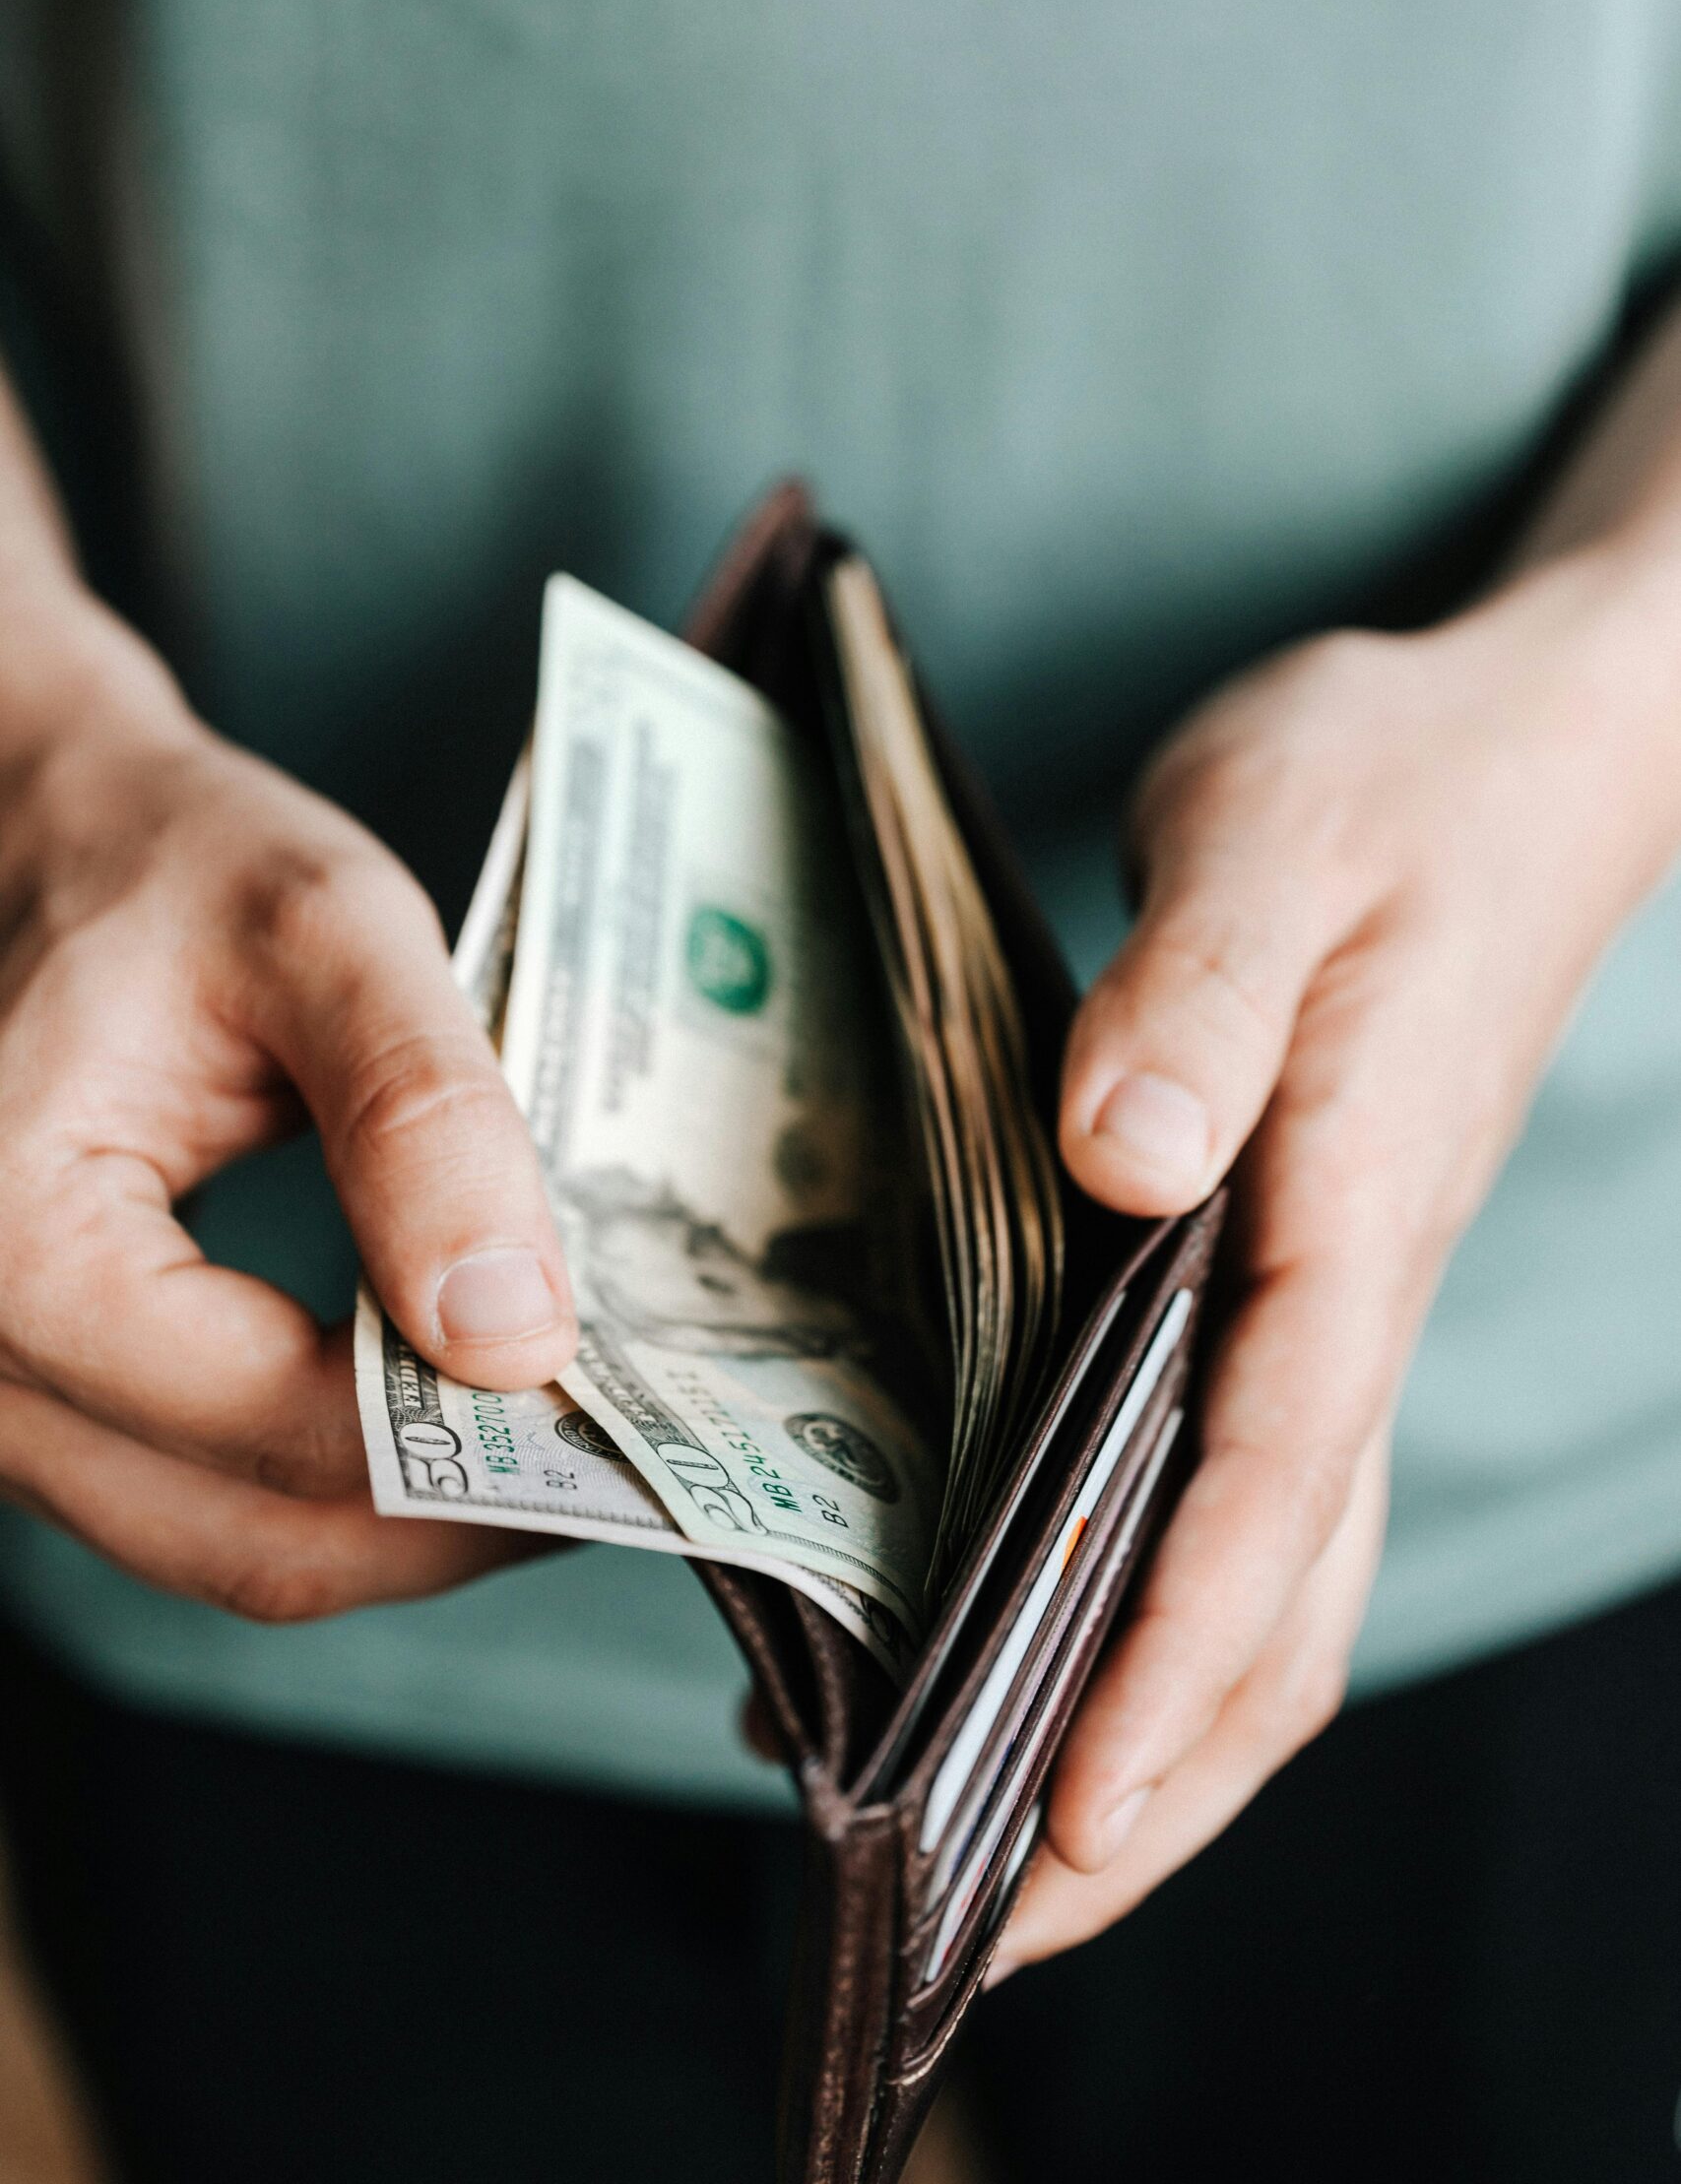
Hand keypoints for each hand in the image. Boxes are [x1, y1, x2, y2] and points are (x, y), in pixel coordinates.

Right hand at [0, 606, 573, 1619]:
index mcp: (9, 1241)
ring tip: (550, 1441)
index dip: (466, 1448)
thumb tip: (516, 1338)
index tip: (618, 1414)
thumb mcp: (323, 932)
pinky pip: (192, 1494)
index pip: (276, 1425)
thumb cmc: (168, 860)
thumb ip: (422, 1120)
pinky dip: (327, 1480)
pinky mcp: (38, 1394)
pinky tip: (440, 1414)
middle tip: (620, 1460)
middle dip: (451, 1520)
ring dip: (399, 1518)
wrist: (43, 834)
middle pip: (246, 1538)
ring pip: (220, 1542)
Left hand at [992, 548, 1680, 1975]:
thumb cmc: (1391, 778)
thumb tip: (1125, 1153)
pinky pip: (1251, 1487)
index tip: (1065, 1816)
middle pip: (1289, 1598)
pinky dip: (1164, 1599)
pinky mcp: (1304, 1269)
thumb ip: (1198, 986)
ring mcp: (1341, 1296)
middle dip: (1160, 1777)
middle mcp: (1357, 1291)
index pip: (1274, 1480)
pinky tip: (1052, 1624)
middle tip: (996, 1925)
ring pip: (1281, 1570)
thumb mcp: (1275, 830)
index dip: (1173, 1659)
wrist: (1513, 749)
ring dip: (1165, 1725)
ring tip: (1008, 1847)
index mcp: (1353, 1208)